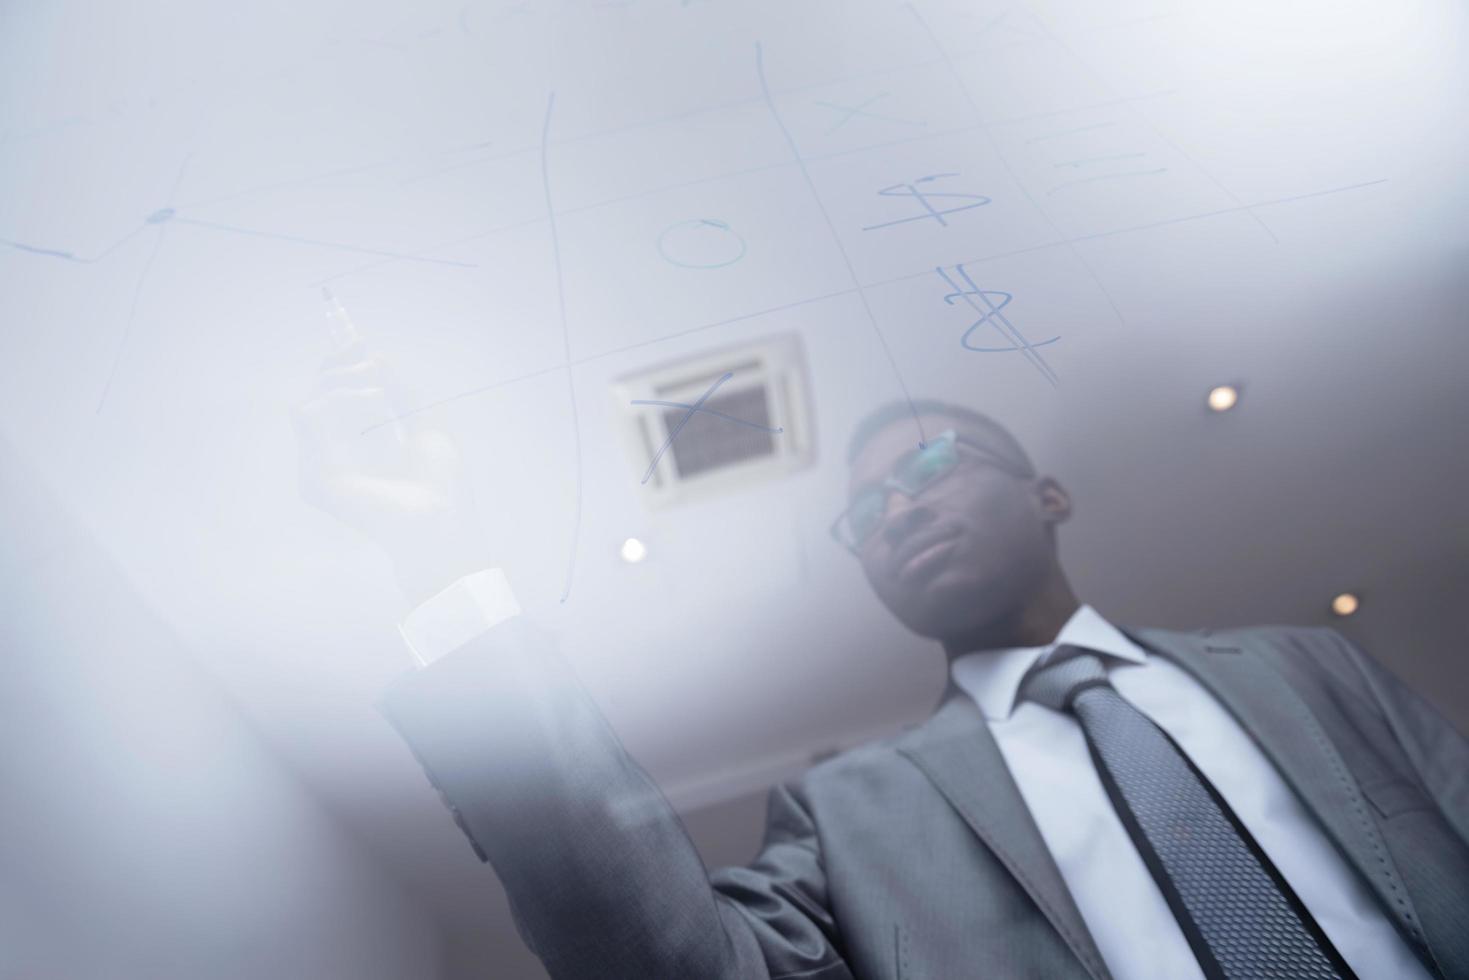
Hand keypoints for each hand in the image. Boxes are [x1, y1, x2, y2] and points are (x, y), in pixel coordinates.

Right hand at [291, 336, 491, 603]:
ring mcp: (318, 469)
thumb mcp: (425, 423)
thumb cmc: (441, 482)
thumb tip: (376, 356)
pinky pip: (309, 418)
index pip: (332, 399)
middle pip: (313, 396)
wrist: (442, 520)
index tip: (357, 340)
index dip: (340, 367)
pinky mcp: (313, 478)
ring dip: (344, 383)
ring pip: (307, 403)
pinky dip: (341, 399)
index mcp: (356, 446)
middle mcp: (332, 457)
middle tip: (364, 354)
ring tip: (379, 391)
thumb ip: (400, 390)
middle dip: (338, 367)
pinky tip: (375, 401)